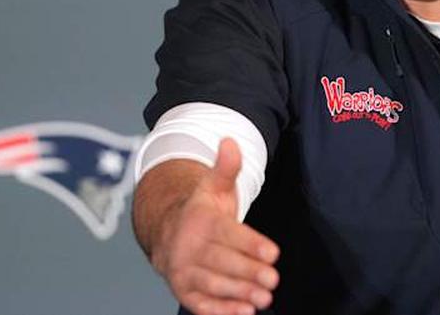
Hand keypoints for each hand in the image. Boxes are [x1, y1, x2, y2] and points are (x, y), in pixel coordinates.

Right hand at [147, 139, 280, 314]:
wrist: (166, 232)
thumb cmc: (200, 211)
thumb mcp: (213, 187)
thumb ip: (226, 168)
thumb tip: (231, 141)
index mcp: (198, 221)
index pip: (228, 234)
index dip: (251, 244)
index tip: (273, 253)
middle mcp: (188, 248)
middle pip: (222, 263)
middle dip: (248, 273)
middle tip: (272, 280)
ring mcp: (183, 272)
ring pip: (213, 284)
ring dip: (238, 294)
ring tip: (263, 299)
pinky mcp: (183, 292)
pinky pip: (202, 304)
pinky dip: (222, 311)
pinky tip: (243, 313)